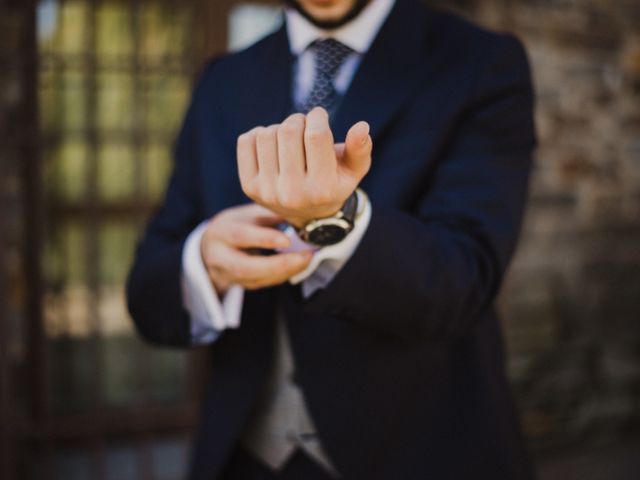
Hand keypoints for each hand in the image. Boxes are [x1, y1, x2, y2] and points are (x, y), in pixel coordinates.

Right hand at [200, 204, 312, 295]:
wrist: (213, 247)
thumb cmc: (236, 225)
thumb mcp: (248, 214)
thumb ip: (270, 214)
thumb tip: (300, 214)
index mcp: (221, 233)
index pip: (241, 236)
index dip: (264, 239)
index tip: (287, 240)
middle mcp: (220, 257)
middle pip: (246, 267)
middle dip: (279, 264)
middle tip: (306, 256)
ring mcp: (229, 275)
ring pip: (257, 279)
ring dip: (286, 271)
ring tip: (307, 259)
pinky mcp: (242, 284)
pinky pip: (264, 283)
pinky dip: (284, 275)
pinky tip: (299, 265)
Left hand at [237, 107, 371, 227]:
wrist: (306, 213)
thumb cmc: (333, 182)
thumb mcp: (353, 170)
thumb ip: (360, 149)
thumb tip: (362, 127)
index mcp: (322, 188)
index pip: (316, 135)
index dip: (317, 117)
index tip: (319, 117)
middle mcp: (293, 193)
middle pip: (288, 131)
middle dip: (298, 120)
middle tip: (304, 127)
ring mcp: (267, 191)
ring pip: (267, 134)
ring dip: (279, 128)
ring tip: (290, 139)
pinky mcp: (249, 186)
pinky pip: (246, 141)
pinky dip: (259, 134)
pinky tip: (273, 145)